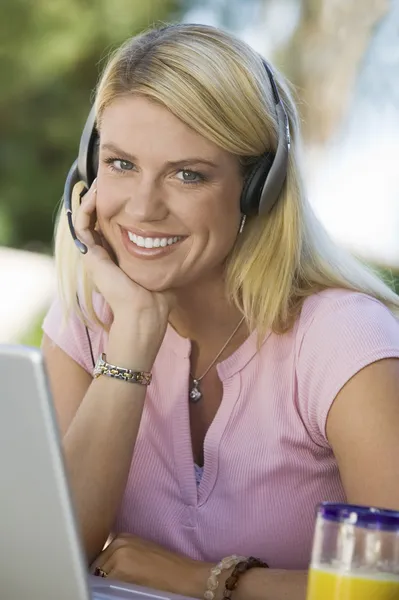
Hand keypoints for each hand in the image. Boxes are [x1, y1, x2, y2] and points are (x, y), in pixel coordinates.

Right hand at [73, 180, 173, 359]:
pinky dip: (84, 208)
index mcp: (120, 257)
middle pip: (98, 219)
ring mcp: (95, 254)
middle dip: (103, 198)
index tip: (128, 191)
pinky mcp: (90, 255)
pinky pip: (81, 226)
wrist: (146, 311)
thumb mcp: (165, 268)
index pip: (113, 226)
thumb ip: (167, 255)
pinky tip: (95, 194)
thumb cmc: (158, 297)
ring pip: (85, 219)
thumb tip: (185, 242)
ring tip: (100, 182)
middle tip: (110, 180)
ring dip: (91, 199)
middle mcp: (105, 254)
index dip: (117, 207)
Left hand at [91, 534, 209, 597]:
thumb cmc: (166, 568)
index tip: (105, 579)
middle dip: (100, 577)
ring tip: (120, 587)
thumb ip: (121, 556)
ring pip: (98, 576)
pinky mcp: (120, 570)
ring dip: (104, 583)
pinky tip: (121, 591)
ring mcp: (118, 554)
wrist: (185, 575)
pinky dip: (109, 590)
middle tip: (114, 585)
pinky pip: (104, 585)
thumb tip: (101, 571)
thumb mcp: (140, 554)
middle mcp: (117, 542)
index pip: (99, 558)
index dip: (101, 571)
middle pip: (96, 566)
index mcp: (121, 537)